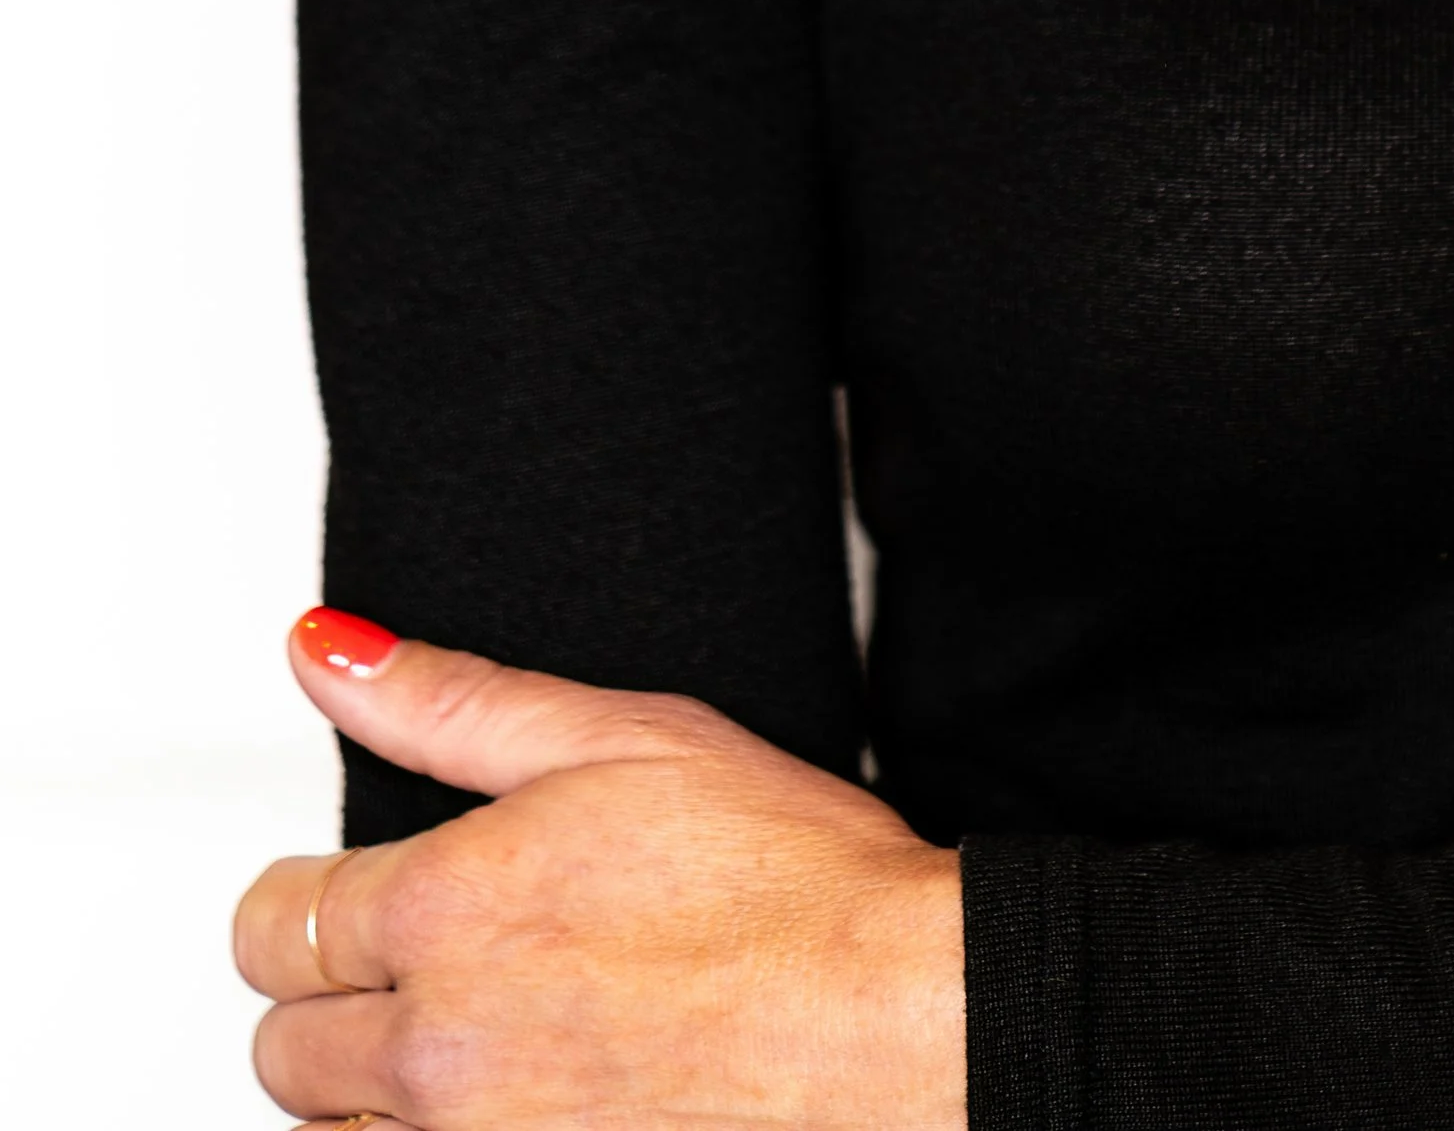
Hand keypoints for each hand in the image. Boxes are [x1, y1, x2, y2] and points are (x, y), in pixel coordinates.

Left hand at [233, 608, 965, 1127]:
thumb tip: (324, 649)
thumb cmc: (791, 882)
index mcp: (446, 910)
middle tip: (433, 970)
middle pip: (283, 1049)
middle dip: (339, 1002)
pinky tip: (515, 1102)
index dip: (309, 902)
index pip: (276, 925)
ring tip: (482, 1045)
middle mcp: (438, 1053)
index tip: (349, 901)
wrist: (896, 1019)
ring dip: (380, 1095)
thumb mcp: (626, 736)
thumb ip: (452, 702)